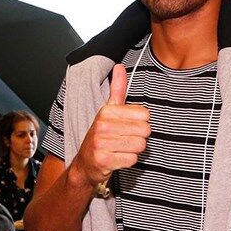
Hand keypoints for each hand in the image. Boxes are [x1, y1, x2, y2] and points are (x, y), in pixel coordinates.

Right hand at [69, 64, 149, 188]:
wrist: (85, 163)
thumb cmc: (101, 136)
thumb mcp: (108, 111)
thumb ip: (117, 89)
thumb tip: (119, 66)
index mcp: (106, 111)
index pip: (145, 114)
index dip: (140, 122)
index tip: (127, 126)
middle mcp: (102, 125)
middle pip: (145, 130)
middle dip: (139, 137)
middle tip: (125, 139)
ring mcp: (101, 144)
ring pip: (140, 146)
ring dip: (134, 150)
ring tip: (120, 149)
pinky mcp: (103, 160)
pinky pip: (132, 159)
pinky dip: (127, 161)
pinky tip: (117, 158)